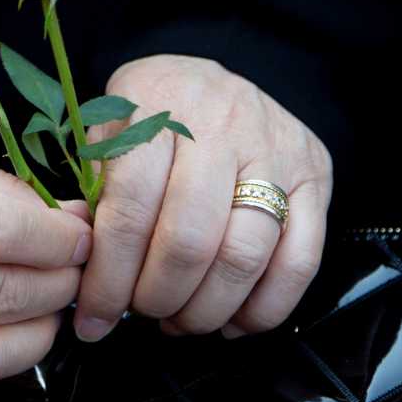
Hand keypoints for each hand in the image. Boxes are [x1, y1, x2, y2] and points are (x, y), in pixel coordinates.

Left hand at [75, 55, 331, 340]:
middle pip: (190, 240)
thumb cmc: (150, 118)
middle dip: (158, 297)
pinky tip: (233, 322)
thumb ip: (95, 198)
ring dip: (207, 310)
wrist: (213, 79)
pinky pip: (300, 261)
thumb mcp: (107, 135)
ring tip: (181, 321)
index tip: (93, 318)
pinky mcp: (315, 177)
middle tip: (142, 314)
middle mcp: (223, 124)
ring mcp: (276, 150)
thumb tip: (87, 278)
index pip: (131, 208)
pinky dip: (265, 308)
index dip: (109, 278)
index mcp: (158, 107)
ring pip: (244, 256)